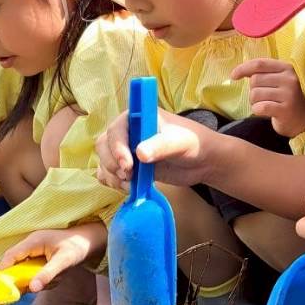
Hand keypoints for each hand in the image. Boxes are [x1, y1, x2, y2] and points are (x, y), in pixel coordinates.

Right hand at [0, 223, 106, 292]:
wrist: (91, 241)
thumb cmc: (78, 246)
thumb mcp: (64, 261)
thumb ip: (47, 274)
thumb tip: (31, 288)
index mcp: (33, 241)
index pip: (10, 256)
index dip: (4, 271)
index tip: (5, 288)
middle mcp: (31, 245)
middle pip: (15, 265)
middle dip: (25, 279)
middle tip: (35, 288)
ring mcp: (35, 251)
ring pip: (26, 271)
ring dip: (37, 279)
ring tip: (54, 279)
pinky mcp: (41, 257)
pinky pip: (35, 271)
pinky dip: (44, 278)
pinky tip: (57, 277)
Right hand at [96, 108, 216, 190]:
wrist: (201, 161)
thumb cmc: (192, 143)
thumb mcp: (178, 142)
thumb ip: (160, 146)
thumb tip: (140, 154)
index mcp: (137, 117)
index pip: (116, 130)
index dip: (117, 147)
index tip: (128, 164)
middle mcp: (128, 131)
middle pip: (104, 146)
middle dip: (112, 164)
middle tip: (129, 176)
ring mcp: (127, 149)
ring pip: (104, 161)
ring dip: (112, 175)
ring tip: (130, 184)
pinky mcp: (129, 166)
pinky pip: (108, 173)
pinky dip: (112, 182)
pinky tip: (128, 187)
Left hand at [232, 58, 304, 137]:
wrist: (304, 120)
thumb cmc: (286, 98)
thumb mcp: (278, 80)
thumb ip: (262, 73)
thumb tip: (237, 72)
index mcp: (286, 68)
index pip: (259, 64)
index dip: (243, 68)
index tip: (233, 76)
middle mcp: (289, 79)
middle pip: (255, 80)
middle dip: (252, 90)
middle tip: (262, 98)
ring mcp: (289, 94)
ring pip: (255, 94)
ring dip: (254, 102)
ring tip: (265, 105)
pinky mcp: (285, 110)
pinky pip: (260, 107)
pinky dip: (257, 110)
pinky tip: (265, 112)